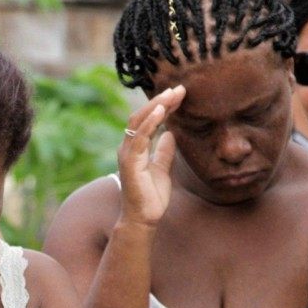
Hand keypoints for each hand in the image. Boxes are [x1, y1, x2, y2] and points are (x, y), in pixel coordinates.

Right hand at [117, 85, 182, 226]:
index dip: (164, 106)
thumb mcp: (163, 169)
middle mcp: (129, 147)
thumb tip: (170, 134)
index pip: (149, 120)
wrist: (144, 219)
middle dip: (161, 100)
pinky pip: (140, 137)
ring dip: (156, 106)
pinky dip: (150, 122)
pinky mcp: (130, 162)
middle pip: (143, 116)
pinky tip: (162, 111)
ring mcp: (128, 154)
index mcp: (136, 148)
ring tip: (172, 94)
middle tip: (180, 88)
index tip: (180, 94)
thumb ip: (164, 152)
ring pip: (139, 121)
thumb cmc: (151, 197)